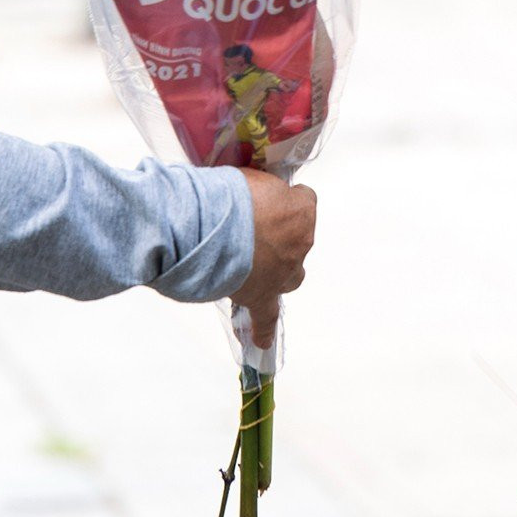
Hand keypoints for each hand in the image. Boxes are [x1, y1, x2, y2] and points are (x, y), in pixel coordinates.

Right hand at [231, 168, 314, 348]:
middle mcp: (299, 244)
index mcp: (301, 211)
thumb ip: (261, 189)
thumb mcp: (253, 176)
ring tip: (258, 266)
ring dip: (279, 270)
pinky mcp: (261, 295)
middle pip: (298, 241)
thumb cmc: (232, 195)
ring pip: (290, 275)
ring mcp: (282, 272)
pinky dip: (263, 329)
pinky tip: (261, 341)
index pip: (303, 200)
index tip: (265, 199)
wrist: (213, 226)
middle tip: (257, 231)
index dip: (283, 200)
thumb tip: (252, 196)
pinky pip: (266, 317)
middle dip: (283, 238)